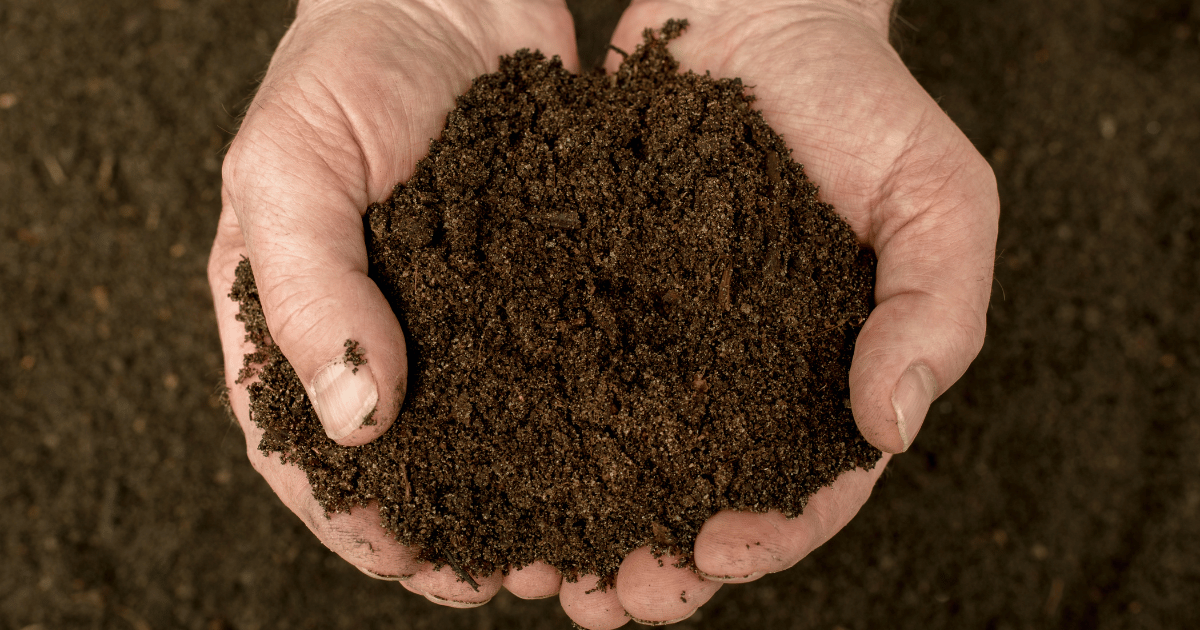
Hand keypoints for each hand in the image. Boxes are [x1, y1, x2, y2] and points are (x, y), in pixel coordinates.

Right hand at [207, 0, 577, 605]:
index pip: (306, 450)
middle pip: (404, 463)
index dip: (354, 521)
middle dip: (448, 532)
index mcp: (295, 320)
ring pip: (483, 434)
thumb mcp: (290, 168)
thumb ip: (309, 292)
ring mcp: (457, 315)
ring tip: (564, 551)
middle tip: (500, 583)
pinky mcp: (529, 285)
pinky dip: (570, 425)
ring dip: (517, 499)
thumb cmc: (344, 67)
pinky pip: (547, 369)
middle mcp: (380, 332)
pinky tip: (611, 462)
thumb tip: (358, 425)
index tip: (411, 566)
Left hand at [560, 1, 998, 626]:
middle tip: (610, 599)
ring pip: (625, 460)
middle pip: (704, 498)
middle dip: (660, 562)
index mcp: (827, 375)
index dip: (768, 535)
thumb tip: (892, 425)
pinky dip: (535, 433)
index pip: (809, 488)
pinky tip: (499, 469)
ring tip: (544, 571)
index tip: (714, 553)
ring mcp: (665, 341)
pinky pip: (564, 374)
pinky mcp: (598, 295)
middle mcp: (741, 376)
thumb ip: (936, 310)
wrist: (761, 11)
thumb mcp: (939, 198)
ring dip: (587, 525)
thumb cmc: (864, 104)